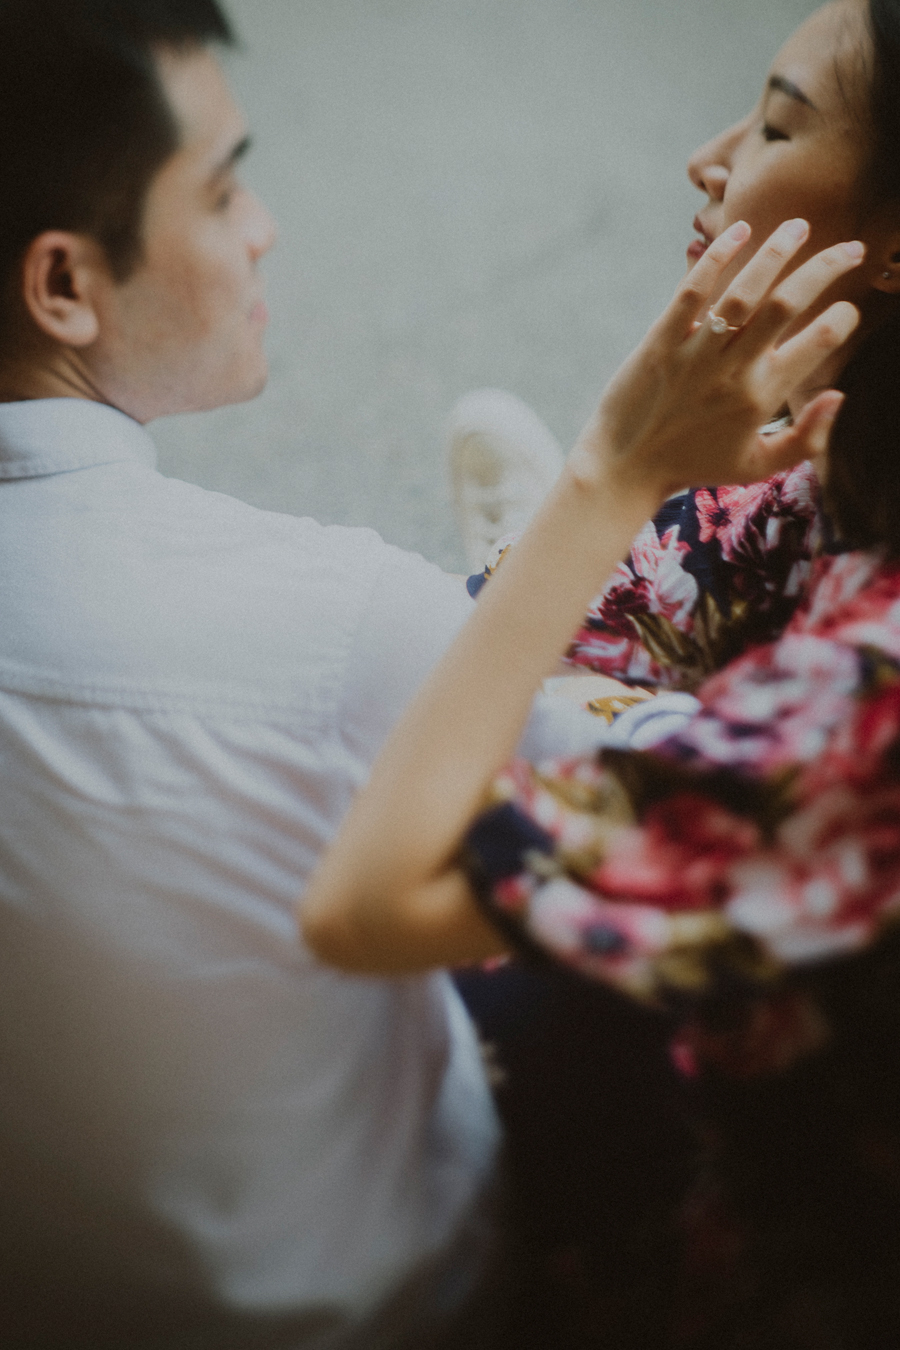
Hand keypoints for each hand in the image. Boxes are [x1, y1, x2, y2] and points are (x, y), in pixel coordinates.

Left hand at [572, 219, 862, 500]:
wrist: (625, 468)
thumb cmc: (694, 465)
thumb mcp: (757, 466)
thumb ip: (806, 439)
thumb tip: (839, 395)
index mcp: (762, 398)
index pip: (817, 345)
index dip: (842, 320)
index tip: (846, 310)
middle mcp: (732, 371)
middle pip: (786, 305)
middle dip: (826, 270)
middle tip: (852, 249)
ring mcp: (695, 354)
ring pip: (743, 291)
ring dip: (775, 252)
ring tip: (800, 226)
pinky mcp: (660, 341)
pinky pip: (692, 292)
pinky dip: (716, 258)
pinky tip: (741, 230)